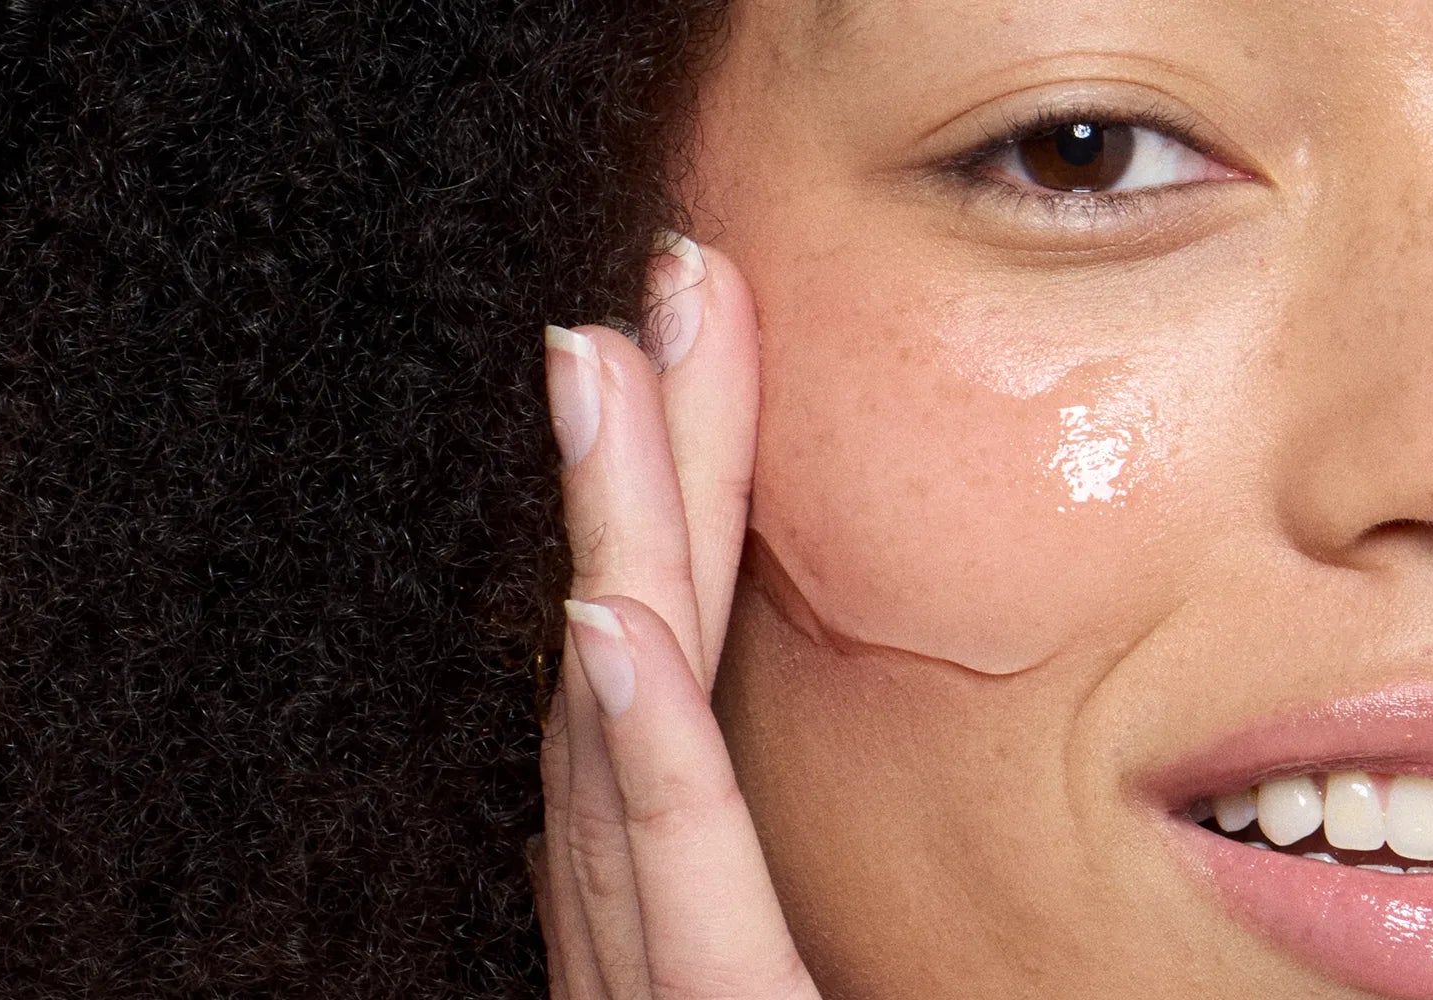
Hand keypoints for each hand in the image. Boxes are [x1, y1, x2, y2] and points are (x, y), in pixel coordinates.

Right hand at [533, 235, 821, 999]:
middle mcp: (635, 925)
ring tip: (605, 369)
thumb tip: (726, 753)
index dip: (671, 504)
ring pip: (621, 732)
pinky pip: (676, 881)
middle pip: (627, 661)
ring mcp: (648, 983)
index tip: (693, 348)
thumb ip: (767, 891)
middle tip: (660, 279)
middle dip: (641, 464)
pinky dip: (641, 749)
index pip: (664, 679)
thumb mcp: (827, 980)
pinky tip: (614, 620)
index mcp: (670, 907)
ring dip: (620, 541)